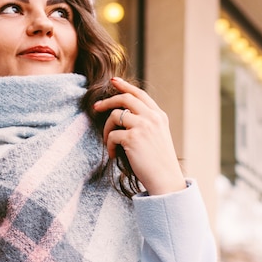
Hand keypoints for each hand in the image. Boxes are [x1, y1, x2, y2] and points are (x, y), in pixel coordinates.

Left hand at [93, 77, 186, 195]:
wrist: (166, 180)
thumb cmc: (158, 163)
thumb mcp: (158, 137)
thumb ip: (146, 123)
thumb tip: (123, 113)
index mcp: (159, 116)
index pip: (140, 94)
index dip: (125, 86)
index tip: (113, 81)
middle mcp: (152, 118)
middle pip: (125, 98)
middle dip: (108, 100)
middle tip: (96, 107)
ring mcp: (143, 126)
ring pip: (115, 115)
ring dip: (106, 128)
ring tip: (108, 141)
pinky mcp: (133, 138)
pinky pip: (111, 135)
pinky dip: (108, 145)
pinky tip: (112, 154)